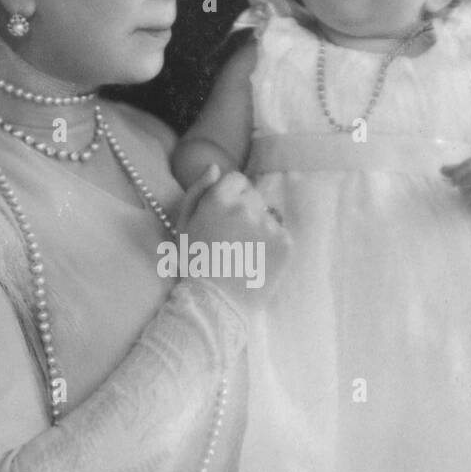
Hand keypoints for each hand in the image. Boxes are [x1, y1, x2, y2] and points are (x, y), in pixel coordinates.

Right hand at [176, 165, 290, 308]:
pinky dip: (272, 245)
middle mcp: (246, 207)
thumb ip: (198, 191)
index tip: (224, 217)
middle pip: (254, 196)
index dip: (230, 196)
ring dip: (259, 228)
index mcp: (220, 200)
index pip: (237, 179)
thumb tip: (215, 168)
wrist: (216, 303)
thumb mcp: (184, 225)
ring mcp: (269, 225)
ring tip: (244, 253)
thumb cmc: (195, 264)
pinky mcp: (285, 243)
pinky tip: (257, 261)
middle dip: (245, 210)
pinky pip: (280, 233)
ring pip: (267, 215)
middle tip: (232, 239)